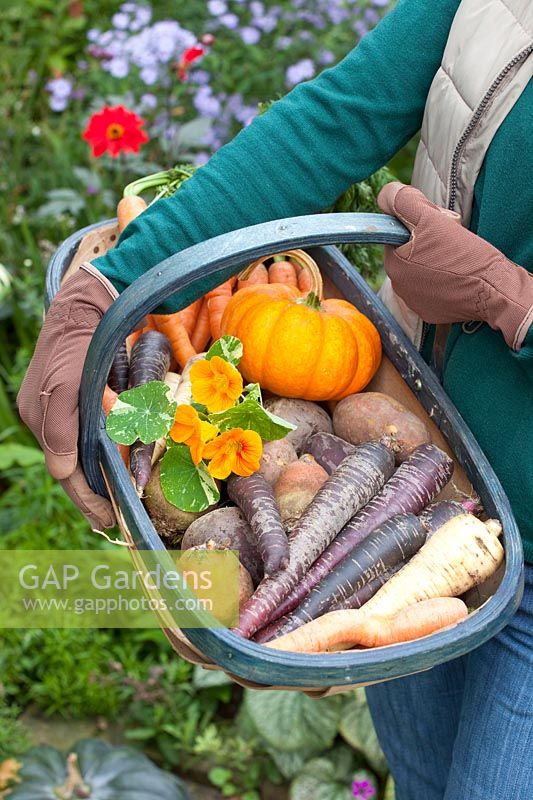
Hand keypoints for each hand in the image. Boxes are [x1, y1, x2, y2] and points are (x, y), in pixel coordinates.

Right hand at [17, 263, 117, 529]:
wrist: (88, 307)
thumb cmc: (77, 346)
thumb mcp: (66, 386)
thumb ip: (61, 428)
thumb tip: (64, 471)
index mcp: (40, 417)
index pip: (64, 471)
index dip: (86, 498)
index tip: (108, 518)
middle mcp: (46, 418)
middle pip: (70, 468)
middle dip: (90, 495)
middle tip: (112, 520)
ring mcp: (59, 410)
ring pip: (79, 455)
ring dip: (95, 480)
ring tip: (111, 505)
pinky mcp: (76, 401)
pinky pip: (87, 438)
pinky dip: (99, 457)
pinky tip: (110, 471)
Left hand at [378, 182, 532, 349]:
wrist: (494, 292)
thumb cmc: (464, 256)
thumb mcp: (432, 219)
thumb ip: (404, 202)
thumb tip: (387, 195)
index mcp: (393, 264)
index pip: (397, 234)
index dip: (418, 223)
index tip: (438, 225)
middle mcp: (399, 287)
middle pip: (409, 252)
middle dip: (426, 242)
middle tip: (451, 240)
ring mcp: (415, 302)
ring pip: (421, 270)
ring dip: (435, 260)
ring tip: (458, 258)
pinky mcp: (432, 312)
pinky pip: (434, 289)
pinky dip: (444, 281)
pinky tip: (460, 275)